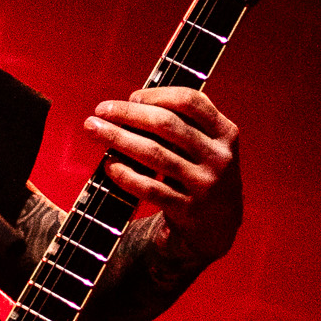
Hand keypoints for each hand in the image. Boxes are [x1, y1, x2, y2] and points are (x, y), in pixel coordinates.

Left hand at [83, 86, 241, 272]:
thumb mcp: (207, 145)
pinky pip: (150, 188)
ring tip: (94, 129)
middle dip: (128, 114)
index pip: (191, 101)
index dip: (158, 95)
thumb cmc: (201, 171)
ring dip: (118, 138)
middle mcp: (218, 157)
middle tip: (101, 110)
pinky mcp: (187, 210)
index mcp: (225, 133)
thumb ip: (182, 123)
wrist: (218, 225)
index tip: (132, 97)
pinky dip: (126, 174)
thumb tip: (129, 105)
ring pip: (154, 154)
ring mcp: (204, 185)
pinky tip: (109, 164)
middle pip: (167, 125)